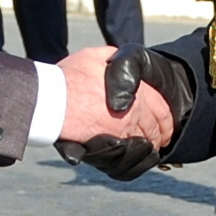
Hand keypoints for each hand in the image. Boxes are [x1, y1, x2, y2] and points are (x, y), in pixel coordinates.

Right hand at [52, 46, 177, 179]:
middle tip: (162, 139)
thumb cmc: (70, 76)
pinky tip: (135, 157)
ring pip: (143, 145)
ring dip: (149, 148)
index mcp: (134, 91)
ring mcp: (120, 133)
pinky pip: (128, 158)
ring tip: (150, 148)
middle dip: (160, 134)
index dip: (166, 118)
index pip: (160, 108)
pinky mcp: (106, 148)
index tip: (166, 124)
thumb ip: (117, 58)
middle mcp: (131, 114)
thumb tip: (123, 63)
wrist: (48, 99)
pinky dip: (135, 159)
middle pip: (154, 129)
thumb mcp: (96, 55)